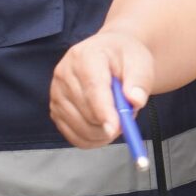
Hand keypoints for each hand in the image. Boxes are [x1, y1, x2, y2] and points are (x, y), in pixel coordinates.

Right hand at [50, 31, 156, 147]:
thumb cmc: (124, 59)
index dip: (104, 110)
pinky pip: (73, 136)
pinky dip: (92, 140)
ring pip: (79, 127)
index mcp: (85, 56)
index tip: (117, 128)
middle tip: (127, 117)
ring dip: (103, 133)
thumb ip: (140, 81)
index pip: (93, 87)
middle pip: (85, 111)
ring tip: (116, 116)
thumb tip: (135, 100)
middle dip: (110, 124)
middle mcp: (64, 74)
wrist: (109, 56)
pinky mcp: (55, 110)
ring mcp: (56, 93)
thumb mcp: (140, 62)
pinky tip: (104, 129)